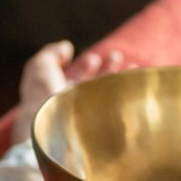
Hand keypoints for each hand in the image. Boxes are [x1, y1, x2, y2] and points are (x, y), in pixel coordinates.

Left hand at [12, 42, 129, 144]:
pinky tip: (139, 84)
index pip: (74, 82)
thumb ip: (51, 55)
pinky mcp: (109, 132)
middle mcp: (74, 112)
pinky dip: (132, 94)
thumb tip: (66, 48)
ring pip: (110, 98)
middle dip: (105, 70)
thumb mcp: (40, 68)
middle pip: (94, 89)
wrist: (57, 132)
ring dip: (121, 79)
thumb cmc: (44, 100)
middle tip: (116, 56)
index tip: (94, 58)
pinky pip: (122, 111)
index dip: (83, 67)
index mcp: (58, 100)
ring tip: (133, 65)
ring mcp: (91, 123)